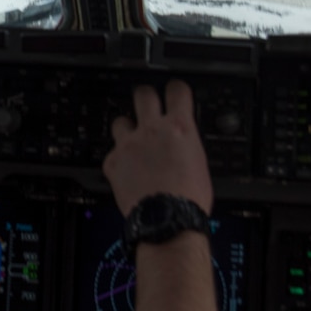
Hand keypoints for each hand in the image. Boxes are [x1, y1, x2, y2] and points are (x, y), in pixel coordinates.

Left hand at [104, 81, 213, 216]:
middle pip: (142, 94)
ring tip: (132, 142)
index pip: (176, 89)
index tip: (173, 92)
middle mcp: (152, 130)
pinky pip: (111, 152)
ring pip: (120, 121)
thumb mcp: (199, 162)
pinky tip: (125, 170)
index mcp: (179, 127)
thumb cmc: (189, 199)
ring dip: (126, 128)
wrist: (168, 221)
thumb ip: (186, 142)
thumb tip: (182, 141)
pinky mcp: (112, 162)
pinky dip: (117, 159)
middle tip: (147, 106)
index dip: (174, 89)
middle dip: (145, 97)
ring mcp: (129, 144)